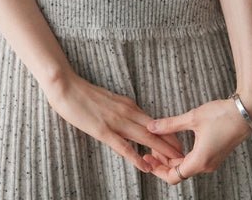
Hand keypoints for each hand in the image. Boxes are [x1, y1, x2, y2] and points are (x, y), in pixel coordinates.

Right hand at [44, 72, 184, 174]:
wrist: (65, 84)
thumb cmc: (84, 93)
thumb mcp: (109, 100)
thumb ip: (122, 110)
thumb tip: (132, 120)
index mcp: (128, 104)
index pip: (154, 121)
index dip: (168, 134)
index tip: (180, 144)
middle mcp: (126, 111)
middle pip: (154, 130)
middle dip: (171, 144)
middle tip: (186, 155)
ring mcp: (115, 121)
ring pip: (144, 138)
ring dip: (161, 151)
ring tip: (176, 161)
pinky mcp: (102, 130)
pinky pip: (123, 146)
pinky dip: (135, 157)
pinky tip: (145, 167)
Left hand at [142, 95, 251, 183]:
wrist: (246, 112)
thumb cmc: (221, 115)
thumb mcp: (192, 118)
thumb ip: (170, 125)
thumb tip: (151, 127)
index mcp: (199, 161)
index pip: (173, 176)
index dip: (158, 170)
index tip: (147, 159)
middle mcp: (206, 165)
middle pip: (178, 172)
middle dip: (162, 161)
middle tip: (150, 147)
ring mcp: (212, 160)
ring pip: (186, 165)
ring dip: (172, 157)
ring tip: (160, 143)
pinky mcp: (215, 153)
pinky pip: (195, 159)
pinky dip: (182, 153)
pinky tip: (175, 141)